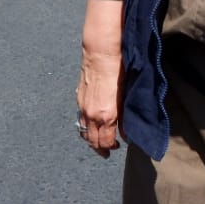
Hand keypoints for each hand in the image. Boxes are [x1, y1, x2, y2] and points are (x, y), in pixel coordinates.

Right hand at [77, 0, 122, 156]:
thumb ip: (125, 117)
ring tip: (99, 141)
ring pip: (84, 131)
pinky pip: (80, 119)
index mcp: (106, 115)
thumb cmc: (118, 70)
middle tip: (108, 151)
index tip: (119, 146)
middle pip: (92, 141)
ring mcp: (82, 107)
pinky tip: (92, 124)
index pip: (106, 142)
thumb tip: (126, 132)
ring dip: (91, 139)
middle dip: (100, 148)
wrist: (101, 52)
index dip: (111, 147)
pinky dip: (85, 126)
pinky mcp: (78, 98)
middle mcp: (91, 114)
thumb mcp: (126, 96)